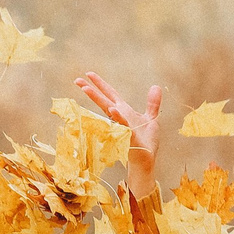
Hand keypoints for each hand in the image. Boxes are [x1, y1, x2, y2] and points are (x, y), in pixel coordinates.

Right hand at [74, 71, 162, 199]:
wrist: (147, 159)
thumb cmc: (146, 141)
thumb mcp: (151, 118)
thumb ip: (152, 103)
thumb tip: (156, 86)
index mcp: (124, 111)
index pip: (110, 94)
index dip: (100, 84)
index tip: (88, 74)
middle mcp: (120, 117)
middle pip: (104, 100)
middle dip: (91, 90)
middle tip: (77, 80)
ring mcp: (122, 125)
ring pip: (108, 110)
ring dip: (98, 99)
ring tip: (86, 88)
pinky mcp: (128, 135)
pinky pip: (123, 124)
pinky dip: (118, 116)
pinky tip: (112, 108)